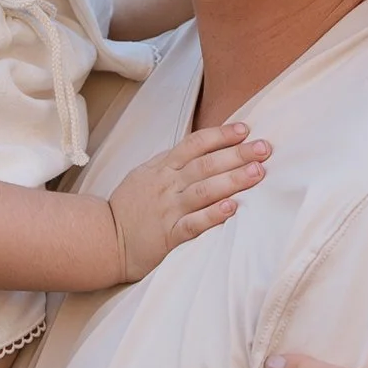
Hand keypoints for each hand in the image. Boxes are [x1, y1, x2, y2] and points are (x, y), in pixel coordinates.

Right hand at [109, 118, 269, 279]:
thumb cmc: (129, 206)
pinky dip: (213, 215)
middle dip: (237, 155)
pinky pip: (194, 224)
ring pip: (204, 191)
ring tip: (258, 173)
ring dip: (232, 180)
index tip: (245, 130)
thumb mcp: (146, 174)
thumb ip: (172, 161)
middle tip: (264, 149)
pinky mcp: (169, 235)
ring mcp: (168, 209)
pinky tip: (232, 208)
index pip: (195, 144)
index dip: (221, 135)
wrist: (103, 238)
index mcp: (162, 167)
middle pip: (206, 165)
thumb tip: (204, 146)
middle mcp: (167, 185)